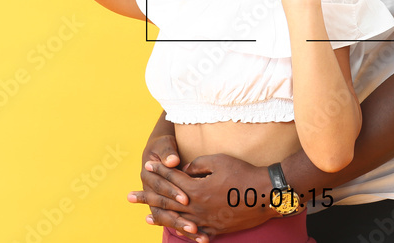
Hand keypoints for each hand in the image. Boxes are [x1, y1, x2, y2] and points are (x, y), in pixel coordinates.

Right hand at [127, 132, 200, 238]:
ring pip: (168, 219)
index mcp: (148, 176)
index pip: (161, 186)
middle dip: (179, 219)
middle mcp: (151, 191)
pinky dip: (186, 230)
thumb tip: (172, 161)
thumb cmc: (164, 147)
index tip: (186, 199)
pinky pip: (175, 221)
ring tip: (200, 238)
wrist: (158, 151)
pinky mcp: (167, 207)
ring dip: (184, 229)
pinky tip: (200, 238)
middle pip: (164, 208)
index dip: (173, 192)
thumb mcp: (164, 145)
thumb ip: (168, 152)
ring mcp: (158, 201)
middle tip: (194, 227)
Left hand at [133, 154, 274, 241]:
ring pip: (177, 219)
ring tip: (145, 217)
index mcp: (195, 187)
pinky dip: (184, 232)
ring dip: (160, 217)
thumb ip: (197, 165)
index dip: (159, 170)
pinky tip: (177, 232)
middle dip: (147, 197)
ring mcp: (205, 219)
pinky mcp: (215, 228)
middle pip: (167, 200)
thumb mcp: (218, 161)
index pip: (172, 178)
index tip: (146, 165)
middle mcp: (196, 206)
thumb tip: (184, 170)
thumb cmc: (242, 173)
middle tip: (129, 197)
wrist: (264, 194)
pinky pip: (196, 232)